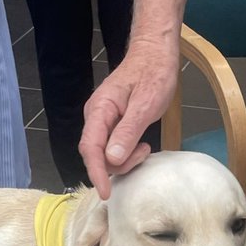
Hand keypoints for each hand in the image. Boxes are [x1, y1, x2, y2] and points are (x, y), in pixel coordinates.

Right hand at [80, 35, 179, 198]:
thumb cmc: (153, 73)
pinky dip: (126, 153)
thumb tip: (112, 159)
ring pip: (105, 154)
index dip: (96, 173)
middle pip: (96, 155)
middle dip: (117, 164)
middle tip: (143, 153)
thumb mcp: (146, 104)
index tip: (105, 192)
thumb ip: (128, 132)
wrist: (156, 53)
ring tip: (145, 146)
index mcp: (100, 109)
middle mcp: (96, 116)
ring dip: (125, 159)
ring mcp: (102, 121)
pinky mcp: (112, 124)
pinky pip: (113, 148)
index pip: (90, 148)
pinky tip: (141, 145)